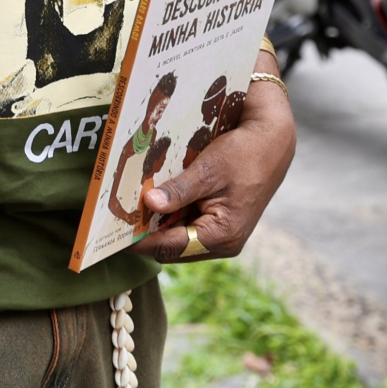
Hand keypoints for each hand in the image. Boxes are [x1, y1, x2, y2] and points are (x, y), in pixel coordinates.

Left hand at [133, 79, 295, 262]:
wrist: (274, 140)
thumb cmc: (245, 154)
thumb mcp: (208, 170)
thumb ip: (178, 190)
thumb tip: (149, 204)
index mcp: (222, 236)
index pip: (169, 247)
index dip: (139, 241)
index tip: (112, 235)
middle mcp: (223, 243)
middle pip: (172, 246)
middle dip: (146, 231)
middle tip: (117, 217)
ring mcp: (222, 234)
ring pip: (179, 235)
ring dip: (158, 221)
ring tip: (132, 206)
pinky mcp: (221, 221)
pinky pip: (189, 223)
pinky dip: (171, 212)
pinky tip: (155, 197)